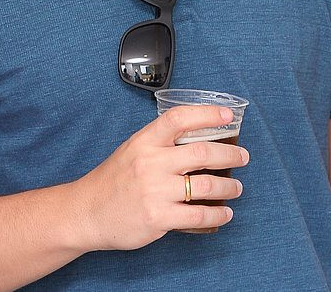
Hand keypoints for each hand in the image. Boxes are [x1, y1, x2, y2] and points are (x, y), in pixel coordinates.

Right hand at [73, 105, 248, 249]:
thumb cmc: (112, 181)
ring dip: (229, 186)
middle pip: (202, 152)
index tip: (228, 115)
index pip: (178, 119)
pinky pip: (200, 215)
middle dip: (230, 154)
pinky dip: (219, 214)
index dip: (207, 114)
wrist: (87, 211)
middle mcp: (150, 163)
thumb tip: (197, 140)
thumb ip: (159, 145)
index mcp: (144, 142)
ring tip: (236, 187)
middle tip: (243, 156)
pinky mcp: (159, 217)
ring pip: (207, 186)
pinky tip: (224, 212)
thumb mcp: (132, 151)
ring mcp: (155, 191)